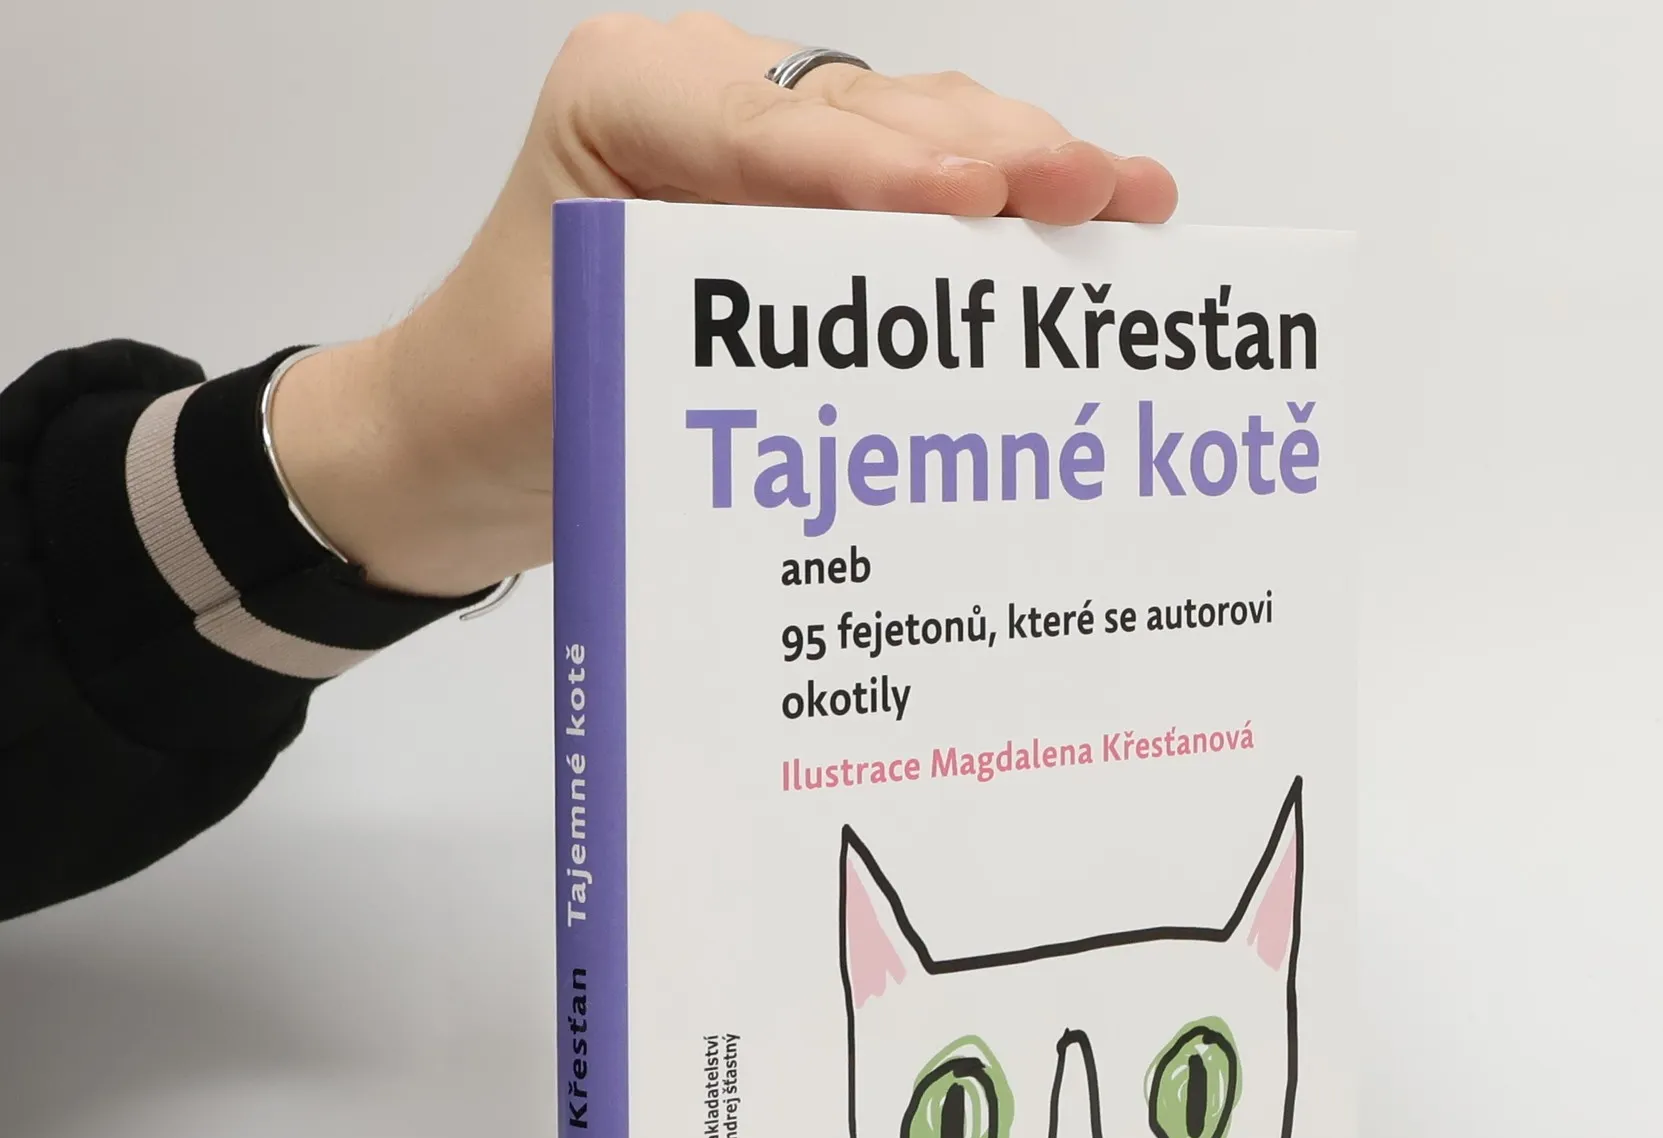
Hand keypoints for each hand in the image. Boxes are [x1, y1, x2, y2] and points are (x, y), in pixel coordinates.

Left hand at [271, 13, 1178, 598]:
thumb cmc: (505, 399)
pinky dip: (997, 210)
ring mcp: (765, 143)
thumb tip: (867, 337)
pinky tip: (1086, 215)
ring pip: (915, 134)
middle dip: (993, 154)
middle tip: (1097, 193)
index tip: (975, 205)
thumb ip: (712, 325)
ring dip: (1022, 169)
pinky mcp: (802, 204)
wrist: (466, 444)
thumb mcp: (590, 366)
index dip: (883, 166)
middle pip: (875, 111)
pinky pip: (910, 188)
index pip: (774, 128)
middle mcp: (706, 96)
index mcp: (628, 96)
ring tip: (1126, 200)